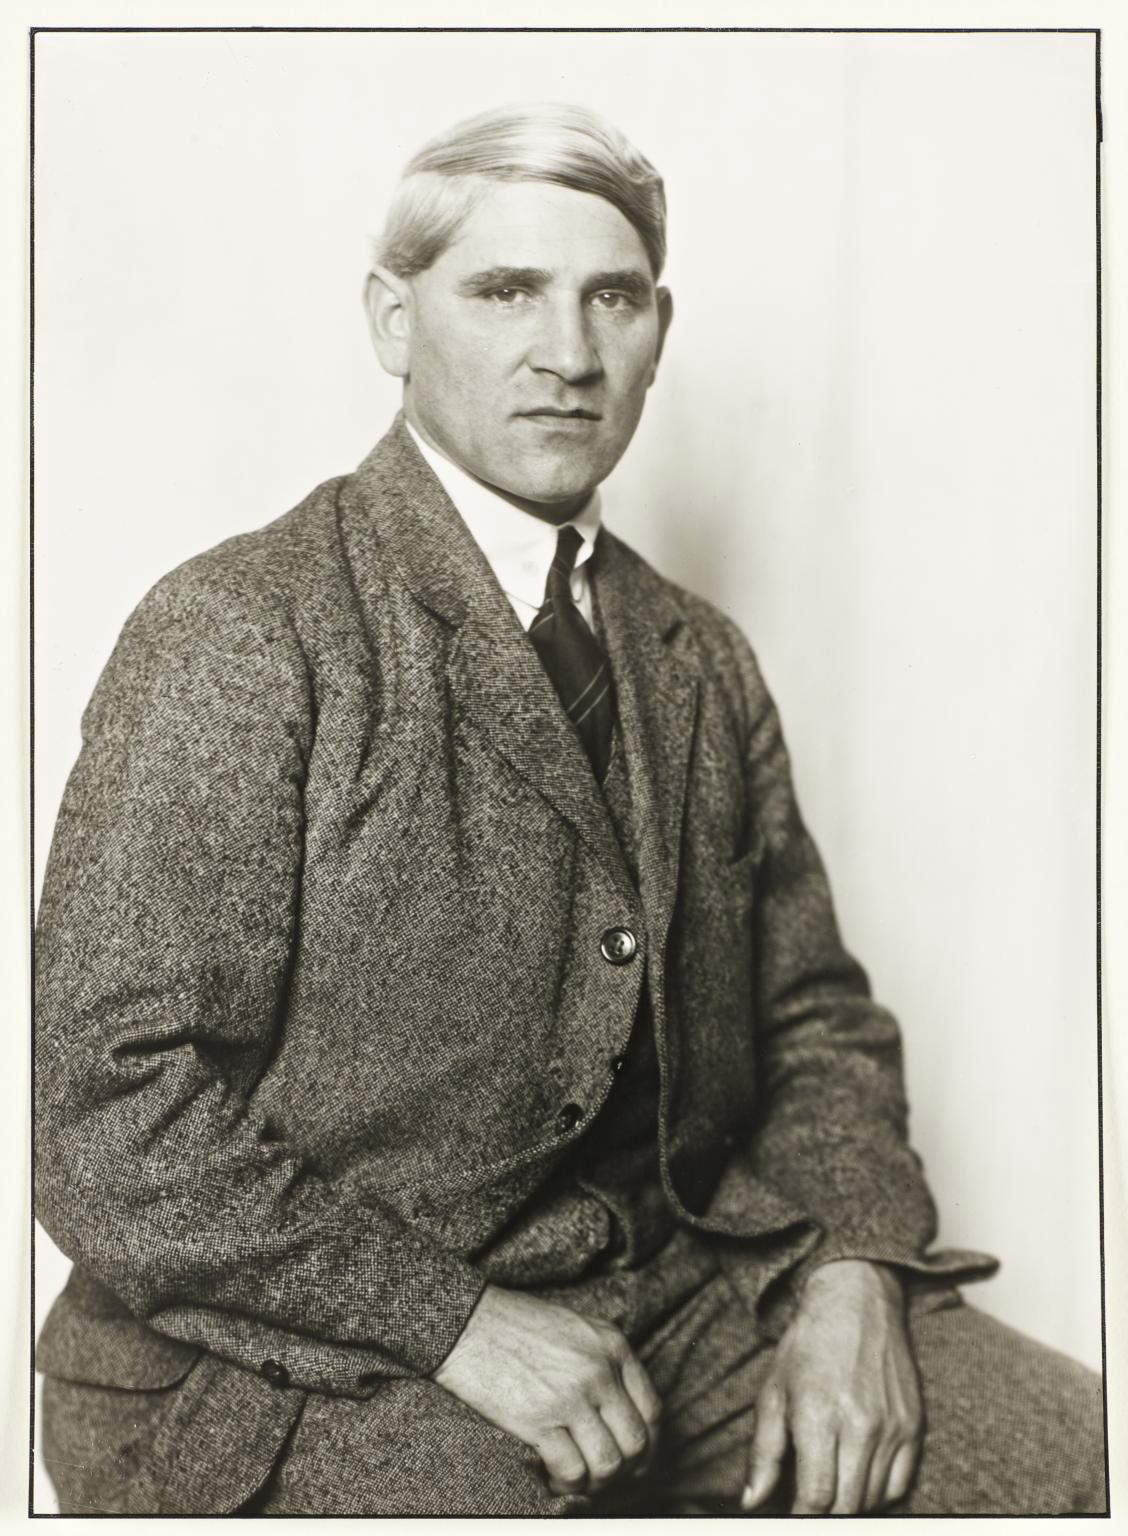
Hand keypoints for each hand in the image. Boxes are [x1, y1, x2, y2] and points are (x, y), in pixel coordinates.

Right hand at [432, 1284, 661, 1496]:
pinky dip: (567, 1485)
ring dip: (596, 1483)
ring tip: (579, 1480)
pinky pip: (571, 1471)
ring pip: (608, 1463)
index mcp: (612, 1345)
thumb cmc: (517, 1325)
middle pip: (635, 1442)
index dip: (648, 1444)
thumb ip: (606, 1361)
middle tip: (605, 1476)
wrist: (467, 1323)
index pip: (652, 1409)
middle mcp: (599, 1371)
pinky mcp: (539, 1420)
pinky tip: (554, 1479)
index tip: (635, 1459)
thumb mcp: (577, 1328)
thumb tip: (623, 1410)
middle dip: (625, 1470)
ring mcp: (571, 1396)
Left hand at [741, 1259, 921, 1514]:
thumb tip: (752, 1501)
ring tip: (831, 1487)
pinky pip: (900, 1483)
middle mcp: (860, 1425)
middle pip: (847, 1505)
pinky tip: (858, 1478)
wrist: (856, 1301)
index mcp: (819, 1415)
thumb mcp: (773, 1392)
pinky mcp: (913, 1425)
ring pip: (874, 1499)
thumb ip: (763, 1452)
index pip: (816, 1498)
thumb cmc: (807, 1346)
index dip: (801, 1515)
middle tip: (810, 1502)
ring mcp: (892, 1426)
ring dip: (850, 1503)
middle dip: (825, 1512)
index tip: (792, 1513)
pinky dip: (879, 1493)